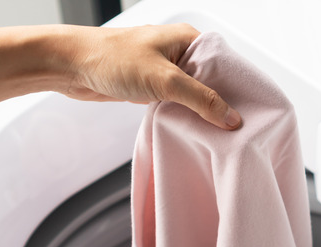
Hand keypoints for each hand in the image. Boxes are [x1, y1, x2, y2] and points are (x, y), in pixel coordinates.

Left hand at [62, 23, 241, 129]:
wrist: (70, 66)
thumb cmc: (111, 59)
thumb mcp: (164, 80)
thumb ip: (200, 99)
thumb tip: (231, 117)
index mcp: (188, 39)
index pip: (225, 65)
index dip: (237, 88)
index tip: (250, 112)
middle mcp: (179, 53)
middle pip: (212, 82)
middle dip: (220, 104)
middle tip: (234, 129)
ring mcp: (165, 71)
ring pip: (194, 95)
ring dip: (200, 113)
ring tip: (217, 133)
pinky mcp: (152, 87)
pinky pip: (178, 104)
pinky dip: (184, 116)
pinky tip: (193, 130)